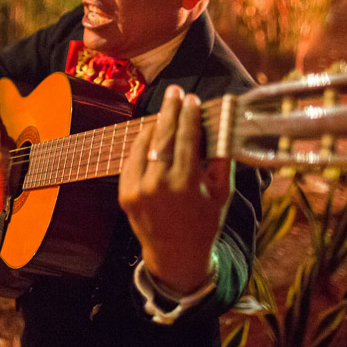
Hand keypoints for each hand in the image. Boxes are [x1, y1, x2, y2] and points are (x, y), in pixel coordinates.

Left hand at [119, 85, 232, 293]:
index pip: (186, 139)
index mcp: (186, 185)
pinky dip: (142, 143)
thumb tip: (222, 125)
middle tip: (175, 91)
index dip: (189, 116)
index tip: (193, 99)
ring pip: (144, 144)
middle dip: (170, 110)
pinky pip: (132, 158)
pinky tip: (152, 132)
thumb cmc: (204, 222)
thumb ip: (221, 159)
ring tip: (166, 111)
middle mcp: (158, 186)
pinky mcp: (124, 193)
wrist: (175, 255)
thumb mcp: (222, 194)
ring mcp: (137, 189)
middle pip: (163, 136)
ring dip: (155, 125)